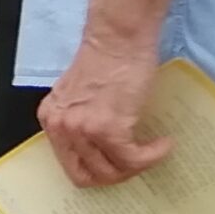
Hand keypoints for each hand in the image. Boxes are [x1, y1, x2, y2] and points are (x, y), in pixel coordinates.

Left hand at [38, 36, 172, 185]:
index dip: (98, 171)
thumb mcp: (79, 95)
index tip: (118, 165)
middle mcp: (61, 127)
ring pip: (113, 172)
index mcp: (51, 120)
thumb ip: (81, 120)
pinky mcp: (109, 129)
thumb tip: (102, 149)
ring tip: (152, 150)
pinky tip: (163, 144)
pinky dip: (152, 156)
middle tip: (137, 162)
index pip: (71, 165)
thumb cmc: (107, 59)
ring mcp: (83, 130)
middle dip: (117, 175)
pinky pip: (133, 159)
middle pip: (89, 175)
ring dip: (138, 166)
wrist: (118, 38)